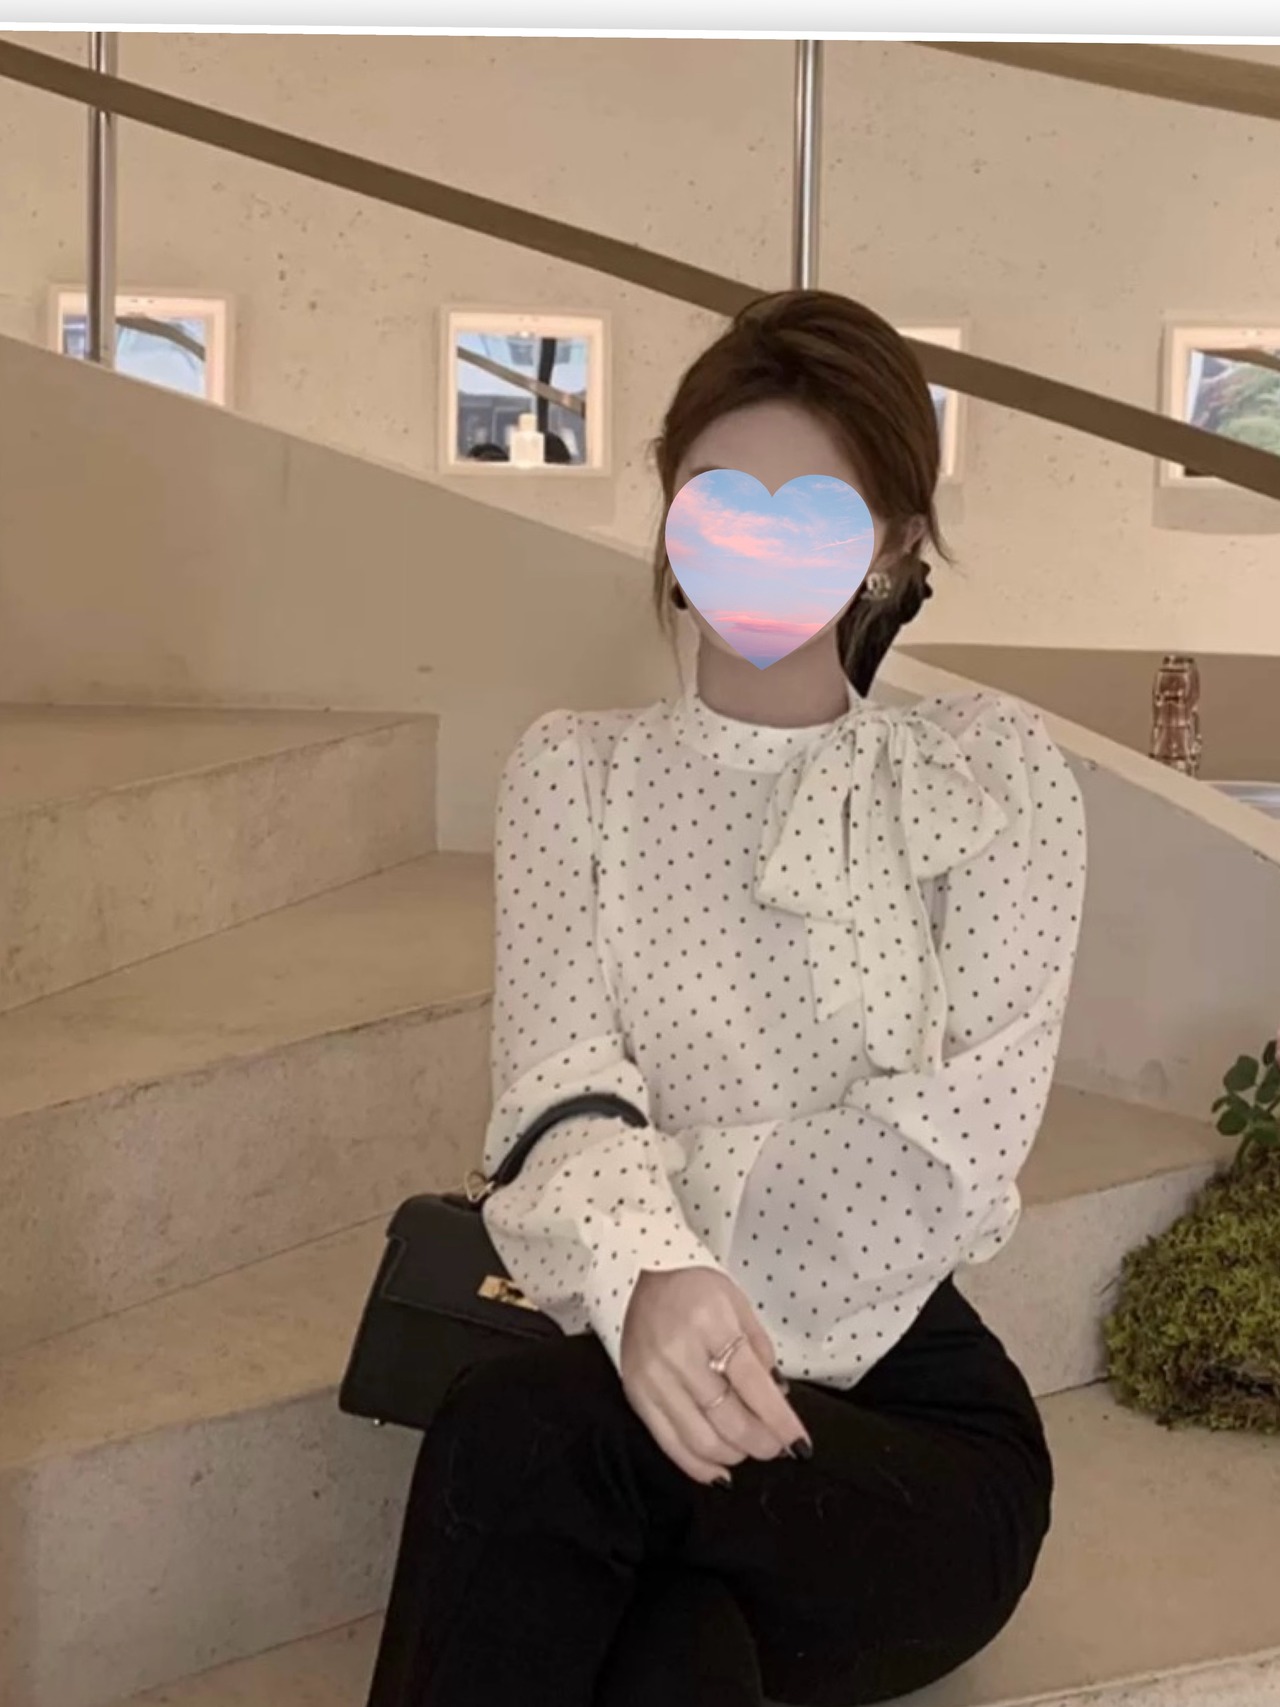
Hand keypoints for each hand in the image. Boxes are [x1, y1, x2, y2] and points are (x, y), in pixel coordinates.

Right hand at [618, 1267, 812, 1485]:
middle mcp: (678, 1351)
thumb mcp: (738, 1305)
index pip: (752, 1384)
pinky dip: (698, 1466)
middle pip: (728, 1417)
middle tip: (776, 1447)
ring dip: (734, 1454)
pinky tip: (720, 1472)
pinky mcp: (637, 1394)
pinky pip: (669, 1443)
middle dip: (761, 1442)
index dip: (780, 1421)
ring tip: (749, 1450)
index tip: (800, 1444)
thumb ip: (760, 1352)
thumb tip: (777, 1400)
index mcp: (709, 1321)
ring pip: (701, 1438)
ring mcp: (653, 1376)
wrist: (641, 1275)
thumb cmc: (694, 1288)